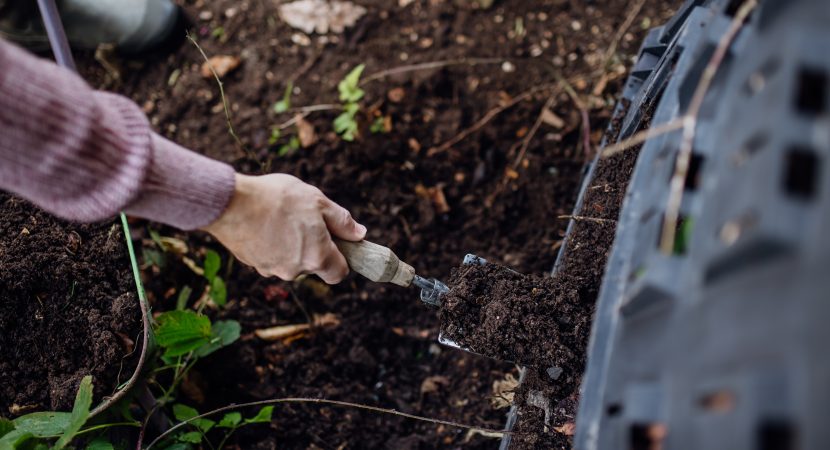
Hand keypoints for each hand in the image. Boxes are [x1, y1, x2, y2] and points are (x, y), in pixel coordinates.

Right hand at [202, 173, 365, 283]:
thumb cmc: (278, 198)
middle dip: (312, 246)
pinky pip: (270, 256)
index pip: (339, 274)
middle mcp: (295, 270)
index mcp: (317, 257)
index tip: (336, 242)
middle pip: (313, 265)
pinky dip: (270, 244)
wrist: (231, 202)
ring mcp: (272, 270)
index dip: (341, 259)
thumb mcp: (318, 201)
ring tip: (280, 217)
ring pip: (290, 261)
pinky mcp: (253, 264)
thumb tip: (359, 234)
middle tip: (304, 219)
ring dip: (290, 244)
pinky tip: (263, 222)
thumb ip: (341, 222)